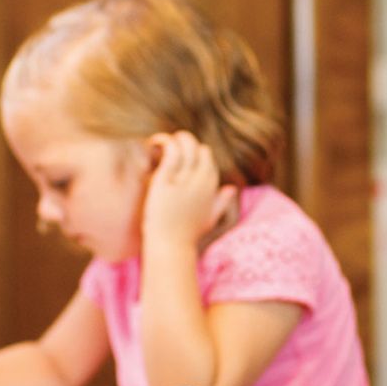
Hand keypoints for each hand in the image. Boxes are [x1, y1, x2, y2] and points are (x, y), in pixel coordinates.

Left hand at [140, 132, 235, 249]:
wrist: (170, 246)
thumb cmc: (188, 235)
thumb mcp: (210, 218)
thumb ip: (222, 202)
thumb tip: (231, 189)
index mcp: (211, 188)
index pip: (208, 161)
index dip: (197, 154)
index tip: (184, 155)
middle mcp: (201, 181)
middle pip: (199, 150)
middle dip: (187, 142)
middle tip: (173, 144)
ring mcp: (184, 180)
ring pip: (187, 146)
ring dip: (177, 138)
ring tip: (164, 140)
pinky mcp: (166, 180)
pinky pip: (171, 152)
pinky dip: (164, 141)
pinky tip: (155, 141)